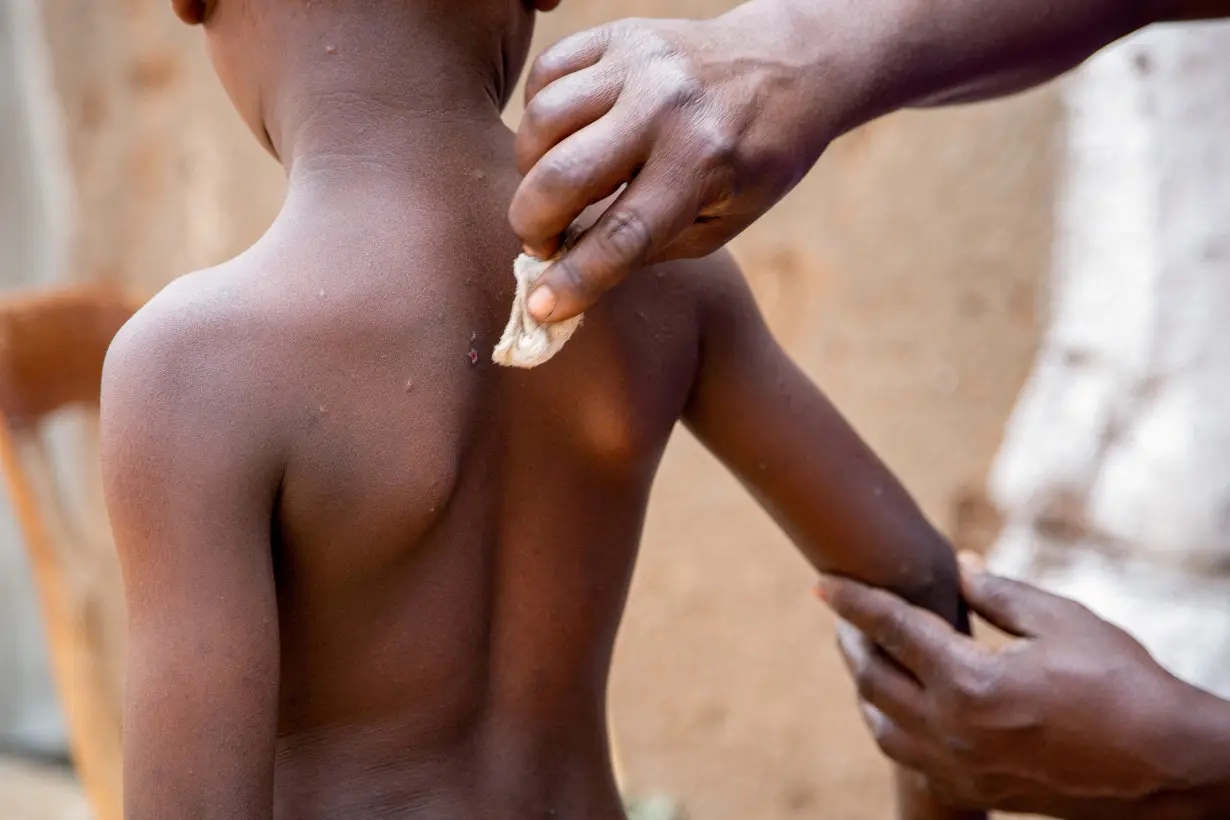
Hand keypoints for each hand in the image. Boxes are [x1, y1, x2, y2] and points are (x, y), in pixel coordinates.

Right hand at [509, 1, 882, 322]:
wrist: (786, 68)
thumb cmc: (752, 163)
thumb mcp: (716, 224)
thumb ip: (644, 248)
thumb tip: (564, 273)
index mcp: (703, 162)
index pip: (623, 235)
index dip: (575, 278)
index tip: (542, 308)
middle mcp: (666, 106)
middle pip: (563, 176)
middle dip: (533, 224)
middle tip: (544, 242)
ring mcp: (638, 62)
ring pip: (541, 121)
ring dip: (529, 170)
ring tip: (553, 189)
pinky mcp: (617, 33)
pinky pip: (545, 74)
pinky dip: (538, 115)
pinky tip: (561, 139)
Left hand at [818, 556, 1229, 815]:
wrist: (1167, 767)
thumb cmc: (1121, 684)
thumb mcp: (1061, 621)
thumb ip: (998, 594)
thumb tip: (960, 568)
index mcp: (970, 682)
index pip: (891, 629)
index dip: (853, 601)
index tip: (823, 583)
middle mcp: (953, 731)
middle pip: (872, 680)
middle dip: (852, 641)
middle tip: (845, 615)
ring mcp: (962, 768)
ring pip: (882, 727)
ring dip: (866, 688)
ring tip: (870, 656)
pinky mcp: (978, 793)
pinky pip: (912, 760)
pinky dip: (895, 728)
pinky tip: (904, 707)